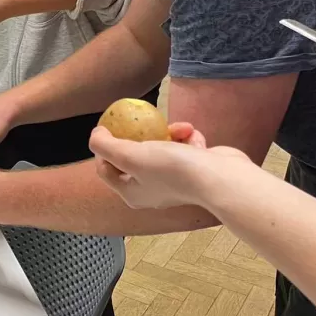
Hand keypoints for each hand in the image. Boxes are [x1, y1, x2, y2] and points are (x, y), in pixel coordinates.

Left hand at [90, 122, 249, 209]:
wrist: (221, 179)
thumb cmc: (172, 169)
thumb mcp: (131, 155)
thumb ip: (106, 146)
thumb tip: (95, 135)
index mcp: (132, 193)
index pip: (106, 169)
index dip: (104, 147)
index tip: (110, 127)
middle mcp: (150, 190)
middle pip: (134, 156)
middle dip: (141, 135)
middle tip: (143, 122)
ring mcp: (174, 181)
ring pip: (162, 148)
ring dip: (170, 134)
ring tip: (180, 128)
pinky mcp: (194, 171)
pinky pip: (184, 149)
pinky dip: (188, 140)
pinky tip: (194, 136)